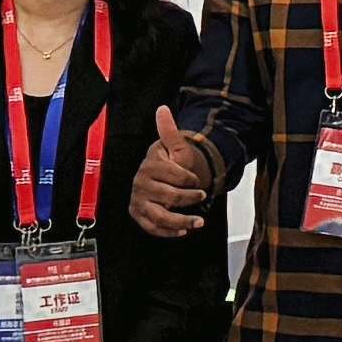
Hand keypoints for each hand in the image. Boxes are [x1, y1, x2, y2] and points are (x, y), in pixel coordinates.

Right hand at [128, 114, 221, 237]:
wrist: (163, 177)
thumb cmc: (170, 162)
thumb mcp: (174, 146)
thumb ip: (169, 130)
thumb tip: (162, 109)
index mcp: (150, 165)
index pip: (172, 175)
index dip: (189, 179)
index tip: (198, 180)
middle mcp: (141, 184)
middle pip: (168, 196)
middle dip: (189, 198)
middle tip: (202, 196)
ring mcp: (139, 201)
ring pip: (160, 216)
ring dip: (181, 221)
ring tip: (199, 221)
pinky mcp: (139, 215)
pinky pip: (153, 228)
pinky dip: (168, 232)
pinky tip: (184, 230)